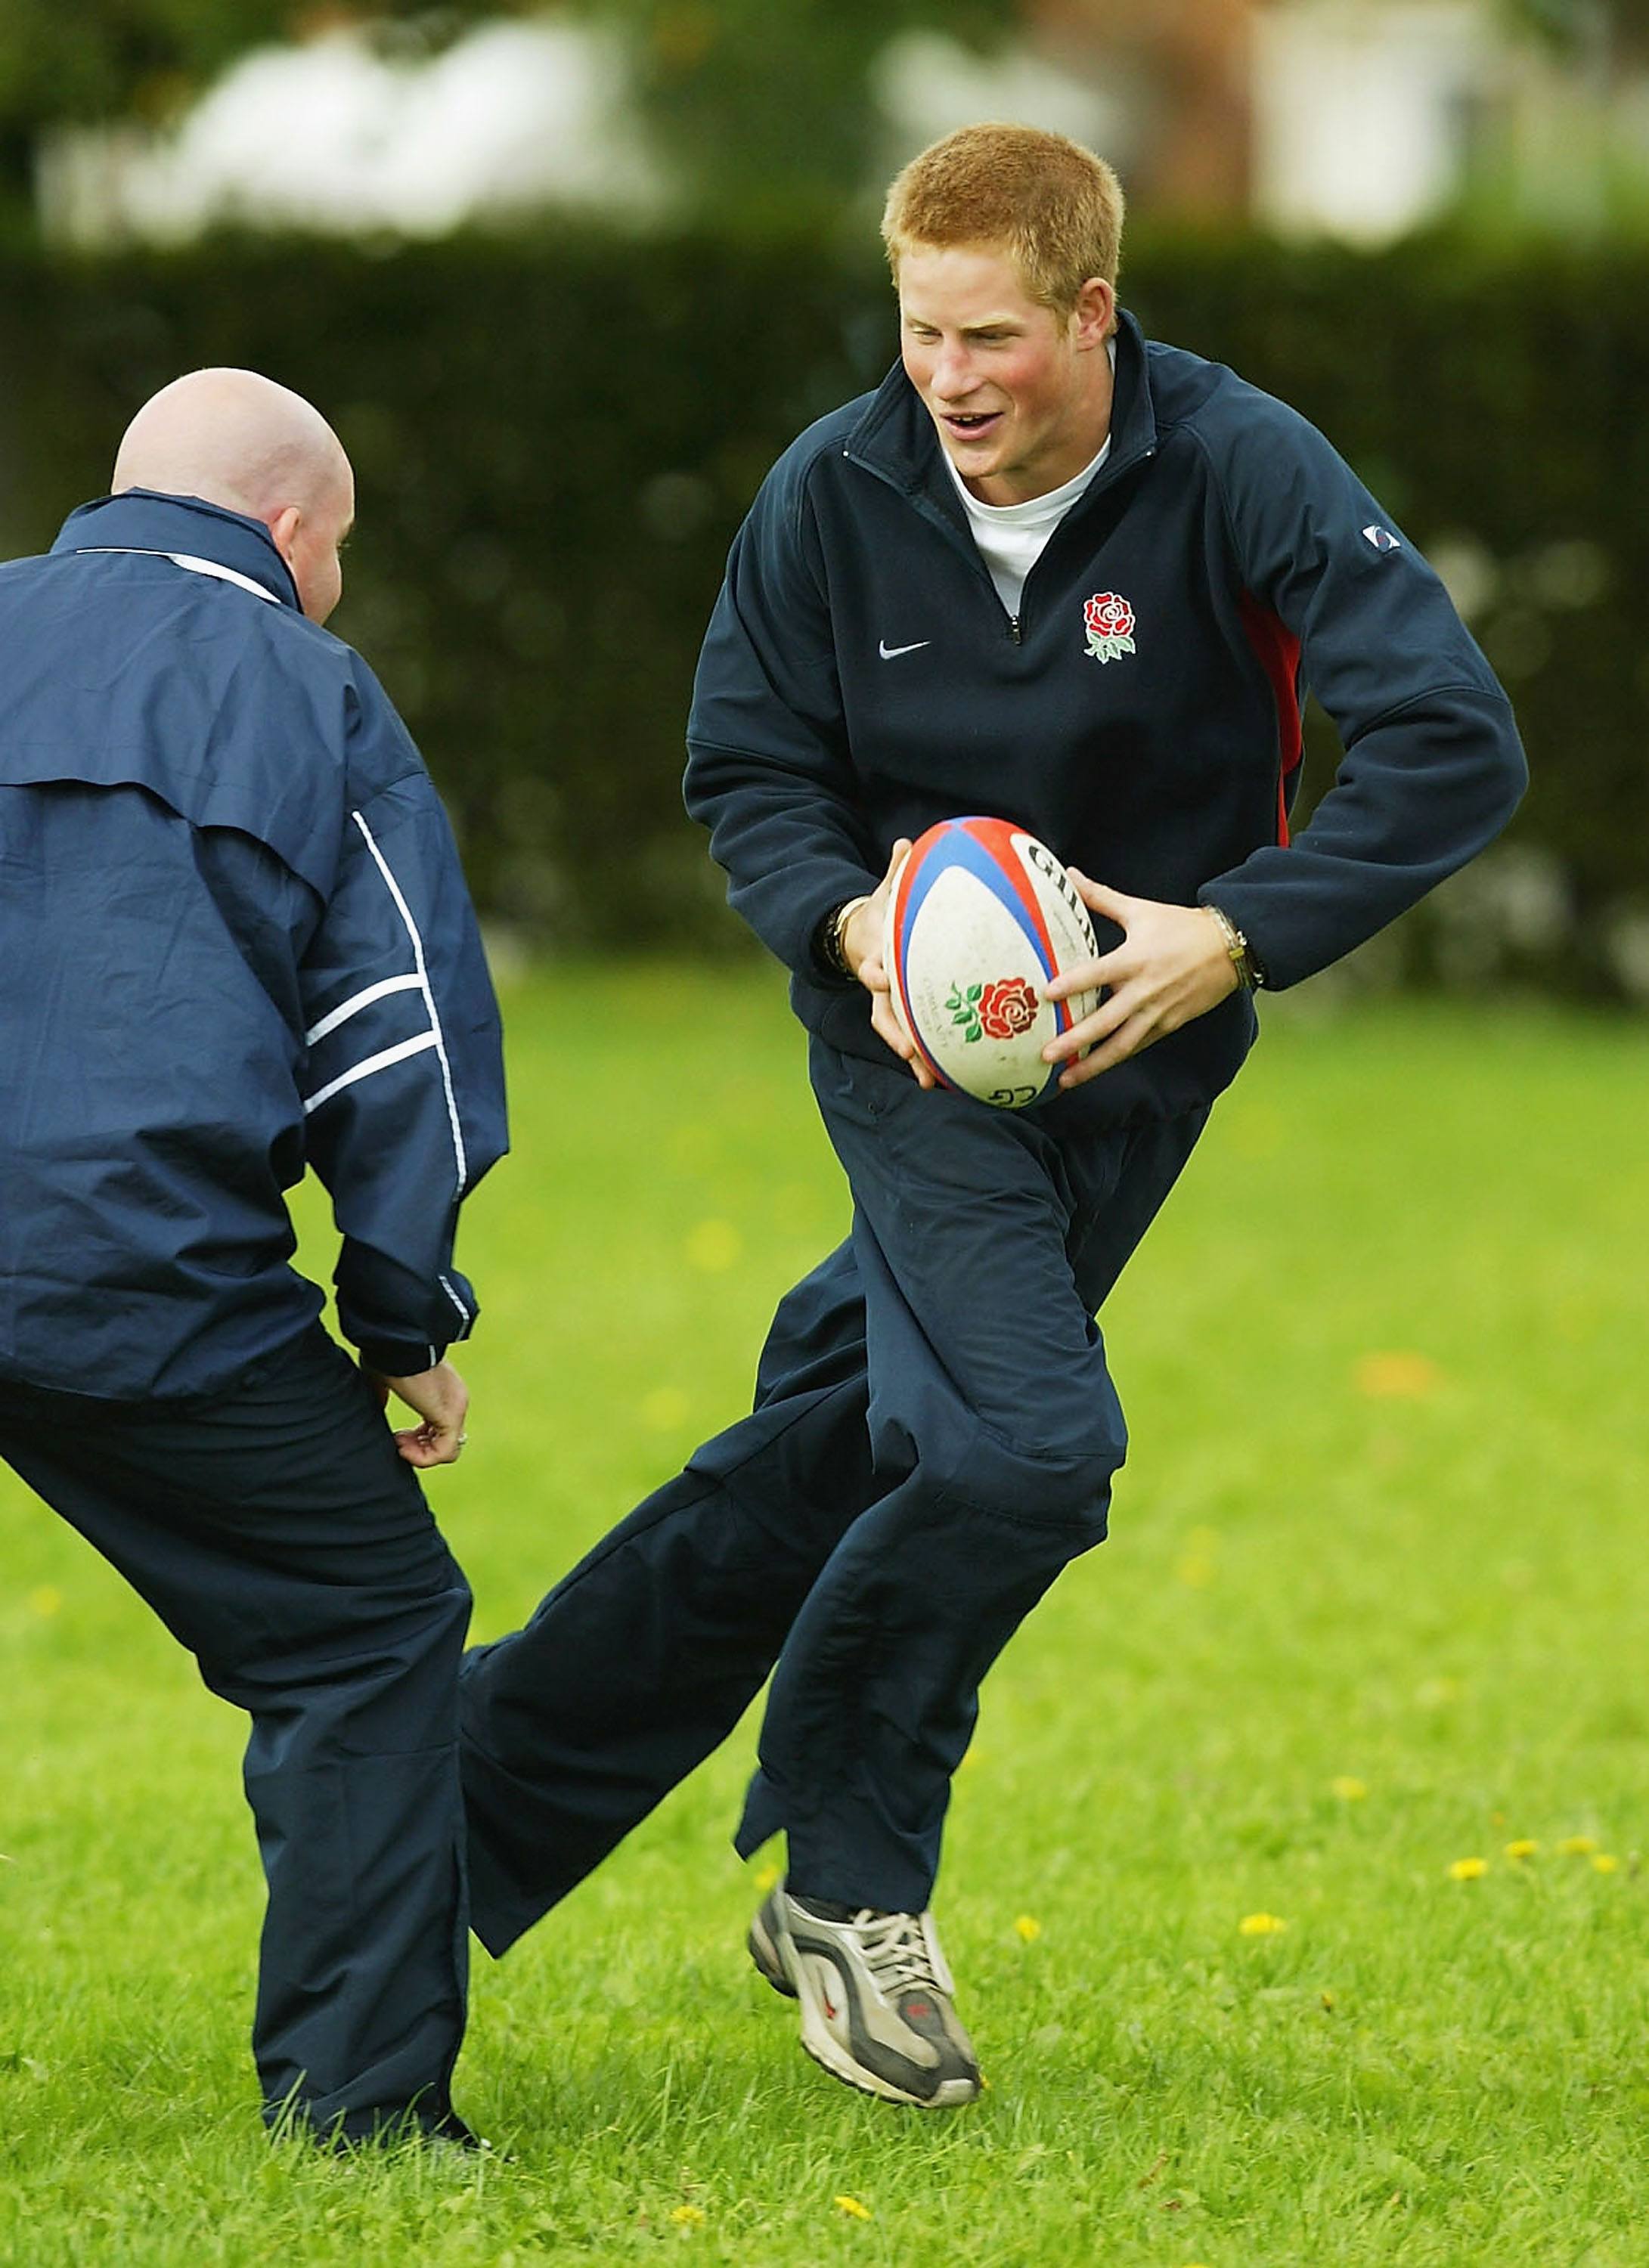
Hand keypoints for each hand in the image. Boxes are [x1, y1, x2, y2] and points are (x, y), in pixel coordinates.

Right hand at [367, 1357, 469, 1467]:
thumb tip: (377, 1408)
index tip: (397, 1435)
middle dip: (419, 1447)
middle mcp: (455, 1400)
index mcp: (443, 1390)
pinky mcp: (450, 1414)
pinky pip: (444, 1452)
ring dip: (419, 1454)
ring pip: (447, 1451)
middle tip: (397, 1440)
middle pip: (445, 1441)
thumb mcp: (383, 1378)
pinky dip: (422, 1457)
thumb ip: (383, 1395)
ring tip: (398, 1442)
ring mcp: (456, 1407)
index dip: (418, 1438)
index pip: (441, 1428)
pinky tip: (402, 1446)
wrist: (396, 1339)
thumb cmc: (387, 1353)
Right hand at [840, 838, 935, 1088]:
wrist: (857, 938)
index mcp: (875, 957)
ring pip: (897, 1036)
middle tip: (910, 1048)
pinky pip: (913, 1041)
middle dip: (896, 1032)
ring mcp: (887, 1005)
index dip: (876, 972)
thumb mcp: (883, 892)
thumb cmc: (878, 914)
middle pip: (883, 1014)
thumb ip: (896, 872)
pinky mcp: (899, 1017)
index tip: (881, 977)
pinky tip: (944, 1082)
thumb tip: (906, 842)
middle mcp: (879, 987)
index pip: (872, 967)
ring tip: (929, 1080)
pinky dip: (924, 1061)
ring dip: (911, 1058)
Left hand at [1040, 873, 1239, 1088]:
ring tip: (1066, 1080)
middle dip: (1075, 1040)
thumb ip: (1101, 897)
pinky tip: (1093, 1070)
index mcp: (1135, 959)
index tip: (1047, 995)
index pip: (1098, 974)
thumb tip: (1070, 875)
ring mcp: (1158, 1013)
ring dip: (1093, 1065)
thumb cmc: (1181, 927)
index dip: (1073, 984)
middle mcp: (1145, 990)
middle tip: (1046, 1054)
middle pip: (1106, 1021)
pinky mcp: (1168, 1026)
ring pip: (1122, 1045)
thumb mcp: (1141, 910)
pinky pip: (1138, 1046)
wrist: (1230, 948)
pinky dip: (1115, 1059)